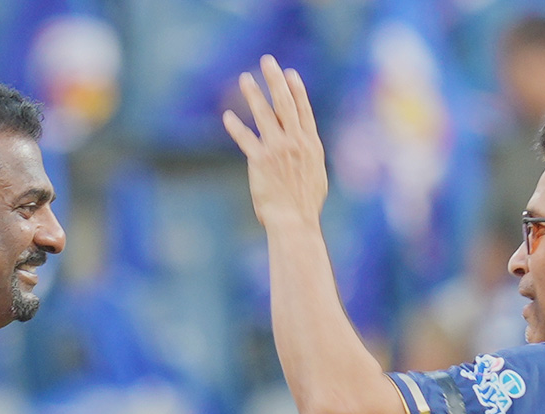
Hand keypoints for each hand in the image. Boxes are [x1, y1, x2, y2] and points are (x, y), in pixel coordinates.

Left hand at [223, 55, 327, 228]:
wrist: (295, 221)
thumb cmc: (306, 204)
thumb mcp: (316, 174)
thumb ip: (308, 155)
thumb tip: (303, 145)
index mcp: (311, 144)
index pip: (303, 110)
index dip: (296, 90)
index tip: (288, 73)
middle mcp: (295, 142)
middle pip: (285, 103)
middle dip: (275, 80)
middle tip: (267, 62)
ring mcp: (277, 150)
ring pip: (264, 114)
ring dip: (253, 94)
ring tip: (245, 79)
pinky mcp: (260, 161)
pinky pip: (245, 138)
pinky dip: (236, 127)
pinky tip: (228, 117)